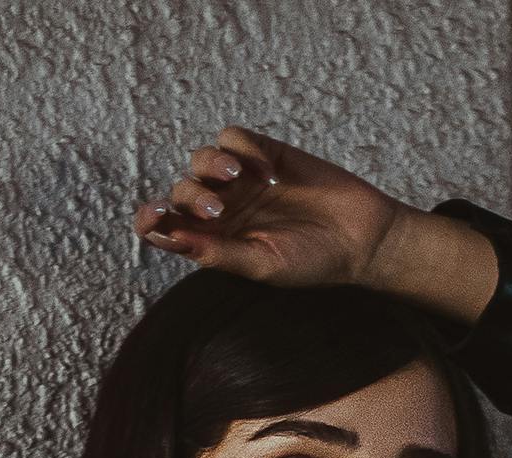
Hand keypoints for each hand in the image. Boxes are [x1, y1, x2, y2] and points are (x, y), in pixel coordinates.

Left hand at [133, 124, 403, 289]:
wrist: (360, 239)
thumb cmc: (312, 262)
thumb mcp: (261, 265)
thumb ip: (216, 253)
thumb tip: (171, 237)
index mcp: (214, 243)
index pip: (167, 228)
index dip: (151, 219)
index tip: (155, 216)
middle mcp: (222, 210)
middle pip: (181, 191)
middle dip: (192, 198)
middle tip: (218, 212)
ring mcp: (241, 180)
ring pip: (201, 158)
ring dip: (209, 166)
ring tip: (236, 180)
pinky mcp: (264, 153)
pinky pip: (233, 137)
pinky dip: (243, 149)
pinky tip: (269, 172)